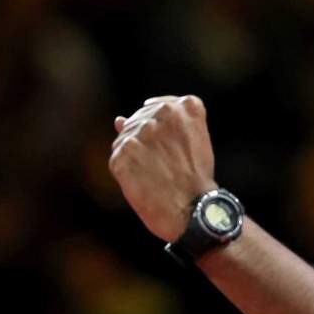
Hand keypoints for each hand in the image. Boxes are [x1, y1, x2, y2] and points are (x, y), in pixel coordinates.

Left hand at [109, 95, 216, 241]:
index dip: (160, 125)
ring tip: (154, 173)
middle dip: (146, 139)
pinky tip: (143, 180)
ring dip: (135, 154)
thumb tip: (118, 119)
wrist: (192, 209)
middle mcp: (164, 113)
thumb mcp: (192, 144)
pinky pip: (117, 155)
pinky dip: (127, 169)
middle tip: (162, 163)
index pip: (160, 104)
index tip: (166, 142)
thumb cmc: (196, 178)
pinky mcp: (124, 151)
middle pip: (140, 118)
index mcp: (187, 106)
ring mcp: (142, 132)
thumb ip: (164, 126)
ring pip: (126, 136)